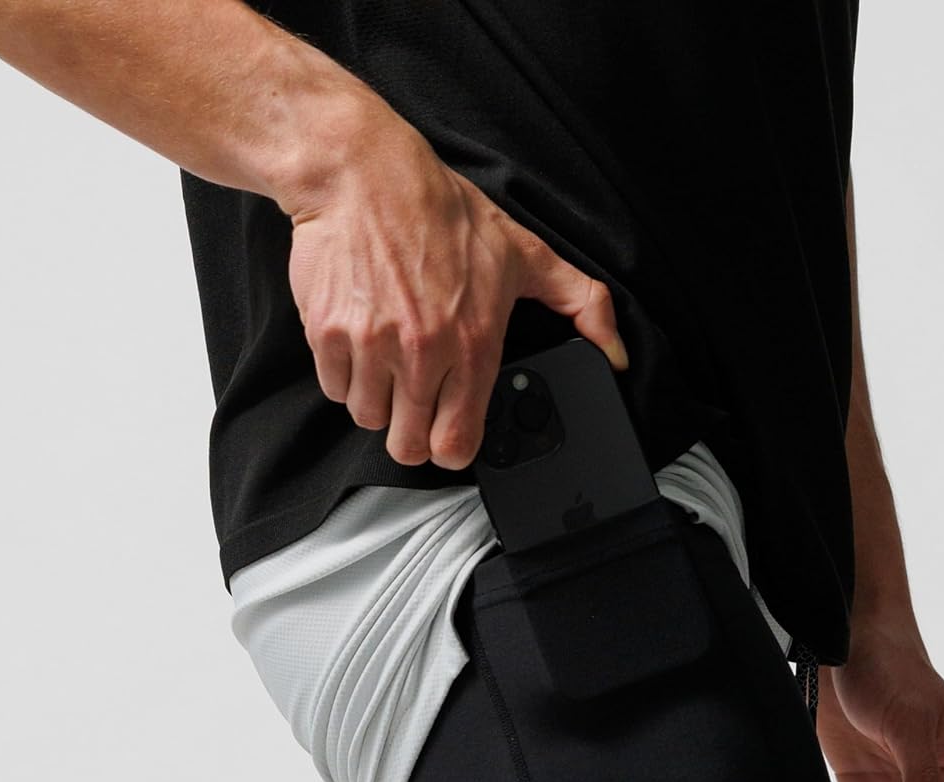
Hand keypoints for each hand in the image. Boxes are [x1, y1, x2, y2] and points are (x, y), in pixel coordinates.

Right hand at [280, 111, 628, 470]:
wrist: (365, 173)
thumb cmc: (443, 213)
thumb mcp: (526, 255)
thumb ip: (581, 304)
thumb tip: (615, 352)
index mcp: (473, 343)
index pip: (456, 446)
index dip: (453, 446)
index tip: (449, 428)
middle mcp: (422, 351)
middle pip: (408, 446)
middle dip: (412, 430)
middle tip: (415, 398)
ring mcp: (371, 344)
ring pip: (369, 418)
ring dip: (378, 399)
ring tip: (388, 358)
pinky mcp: (328, 333)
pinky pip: (335, 389)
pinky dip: (345, 374)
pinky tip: (361, 340)